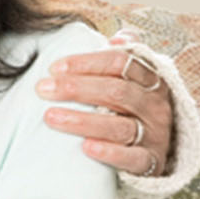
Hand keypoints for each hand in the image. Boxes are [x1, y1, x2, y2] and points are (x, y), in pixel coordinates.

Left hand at [35, 39, 174, 176]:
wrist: (154, 154)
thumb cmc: (132, 111)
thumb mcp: (133, 83)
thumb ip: (125, 58)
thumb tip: (119, 36)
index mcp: (151, 80)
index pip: (121, 63)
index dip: (87, 63)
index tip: (54, 67)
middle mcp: (156, 105)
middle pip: (117, 91)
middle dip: (77, 88)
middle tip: (43, 89)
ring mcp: (155, 134)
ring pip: (119, 126)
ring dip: (82, 121)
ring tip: (50, 117)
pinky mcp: (152, 162)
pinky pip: (133, 158)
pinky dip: (109, 152)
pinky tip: (86, 148)